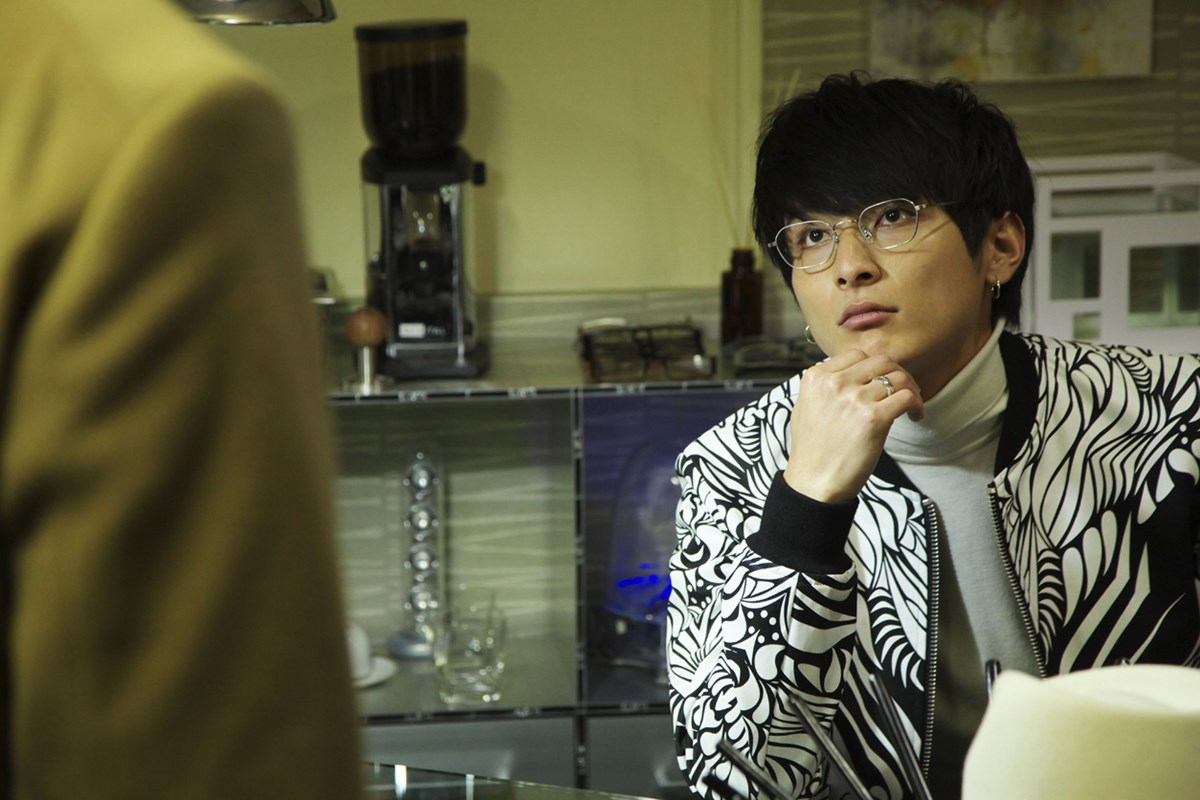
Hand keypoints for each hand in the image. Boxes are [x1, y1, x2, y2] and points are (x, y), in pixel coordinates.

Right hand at [783, 350, 923, 502]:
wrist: (813, 483)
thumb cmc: (811, 452)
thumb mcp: (805, 408)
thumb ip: (823, 387)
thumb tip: (847, 374)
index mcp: (816, 378)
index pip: (856, 355)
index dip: (875, 367)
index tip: (881, 382)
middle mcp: (834, 383)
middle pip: (880, 361)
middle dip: (896, 373)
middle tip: (903, 391)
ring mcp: (854, 399)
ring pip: (897, 378)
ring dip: (911, 390)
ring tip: (911, 406)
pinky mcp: (873, 418)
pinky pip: (906, 397)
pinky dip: (916, 405)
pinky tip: (914, 416)